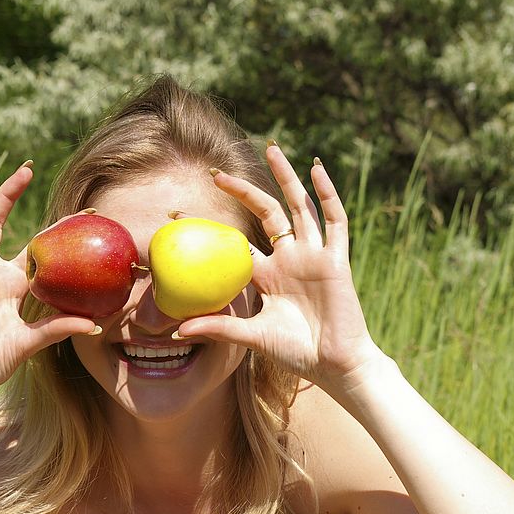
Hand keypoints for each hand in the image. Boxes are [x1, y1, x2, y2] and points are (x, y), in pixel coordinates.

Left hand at [177, 144, 387, 388]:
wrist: (335, 365)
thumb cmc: (296, 352)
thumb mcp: (253, 337)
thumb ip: (219, 328)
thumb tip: (176, 330)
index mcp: (268, 275)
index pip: (235, 243)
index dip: (211, 229)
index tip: (179, 215)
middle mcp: (290, 259)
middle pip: (266, 213)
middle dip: (244, 191)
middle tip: (216, 172)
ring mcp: (314, 256)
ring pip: (299, 207)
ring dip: (287, 177)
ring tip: (272, 148)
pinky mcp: (336, 259)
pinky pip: (334, 221)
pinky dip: (327, 194)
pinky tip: (316, 170)